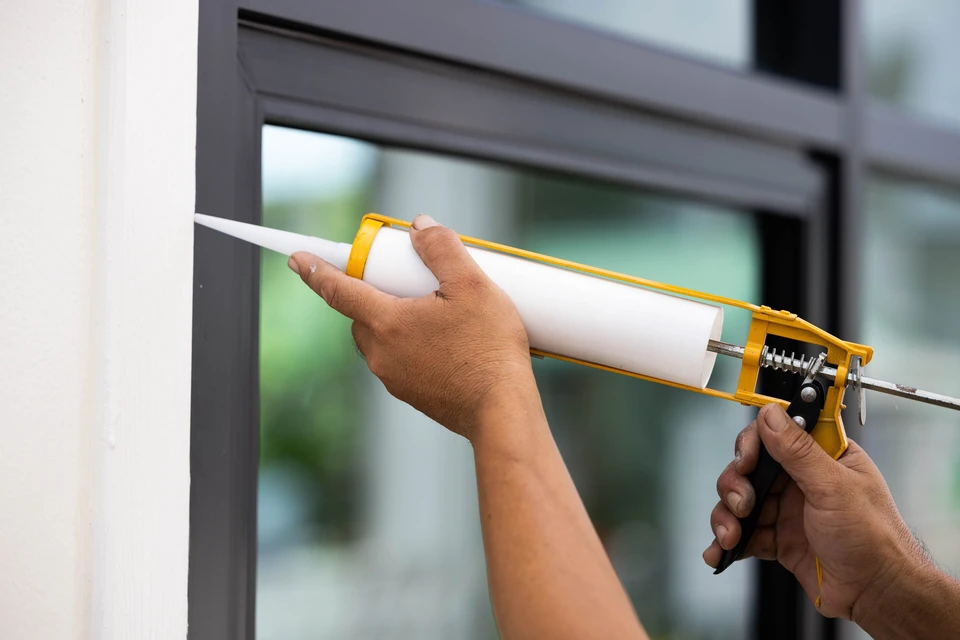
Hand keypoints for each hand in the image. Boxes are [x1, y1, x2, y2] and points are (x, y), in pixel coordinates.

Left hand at [288, 215, 534, 439]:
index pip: (338, 290)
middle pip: (363, 312)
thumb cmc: (488, 350)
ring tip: (443, 312)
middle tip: (412, 279)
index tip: (297, 259)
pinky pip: (402, 359)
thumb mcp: (472, 284)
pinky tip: (451, 341)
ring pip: (383, 337)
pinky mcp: (412, 394)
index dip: (315, 270)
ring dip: (400, 320)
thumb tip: (420, 227)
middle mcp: (381, 353)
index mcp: (386, 323)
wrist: (502, 412)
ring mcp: (394, 378)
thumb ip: (442, 248)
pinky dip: (415, 344)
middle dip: (378, 291)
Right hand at [703, 404, 926, 621]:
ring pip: (740, 500)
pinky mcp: (778, 540)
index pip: (776, 435)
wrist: (877, 593)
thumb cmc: (874, 539)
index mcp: (822, 458)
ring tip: (732, 536)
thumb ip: (799, 451)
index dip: (753, 444)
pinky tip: (721, 551)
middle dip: (736, 485)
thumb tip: (771, 414)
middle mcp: (802, 481)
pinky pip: (744, 534)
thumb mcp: (834, 487)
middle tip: (742, 504)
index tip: (746, 462)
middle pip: (750, 468)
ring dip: (728, 516)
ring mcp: (788, 511)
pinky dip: (728, 542)